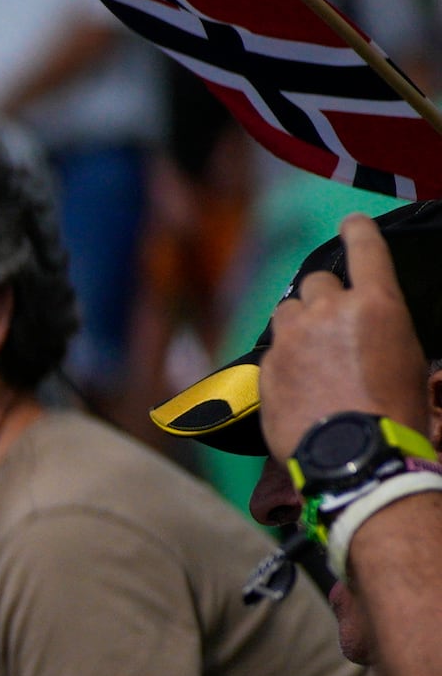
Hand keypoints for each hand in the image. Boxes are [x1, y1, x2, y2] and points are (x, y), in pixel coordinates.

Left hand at [265, 238, 435, 456]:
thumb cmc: (396, 410)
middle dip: (323, 297)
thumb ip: (381, 327)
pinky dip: (284, 357)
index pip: (365, 247)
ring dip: (297, 322)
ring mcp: (292, 337)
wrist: (354, 454)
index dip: (357, 231)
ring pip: (287, 311)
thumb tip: (367, 325)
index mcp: (376, 302)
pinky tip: (297, 382)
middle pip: (316, 281)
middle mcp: (330, 310)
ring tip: (311, 353)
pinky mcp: (266, 366)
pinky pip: (273, 348)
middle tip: (332, 324)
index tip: (350, 222)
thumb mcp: (409, 358)